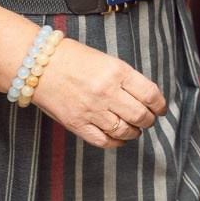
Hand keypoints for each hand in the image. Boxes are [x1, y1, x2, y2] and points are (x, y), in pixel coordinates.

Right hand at [31, 38, 167, 148]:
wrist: (38, 64)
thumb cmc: (74, 59)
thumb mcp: (106, 61)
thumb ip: (125, 79)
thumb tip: (146, 98)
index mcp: (117, 72)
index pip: (150, 94)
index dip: (160, 105)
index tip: (161, 109)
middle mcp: (106, 92)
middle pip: (140, 115)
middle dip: (149, 121)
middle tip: (148, 120)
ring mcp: (91, 110)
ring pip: (124, 131)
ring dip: (134, 133)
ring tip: (134, 129)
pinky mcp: (76, 123)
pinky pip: (103, 141)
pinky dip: (116, 142)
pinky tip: (119, 138)